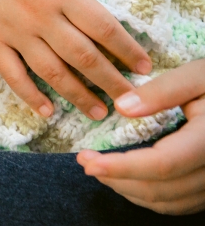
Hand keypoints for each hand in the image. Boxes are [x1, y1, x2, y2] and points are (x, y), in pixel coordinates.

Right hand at [0, 0, 151, 119]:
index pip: (104, 28)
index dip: (128, 50)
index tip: (145, 67)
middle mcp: (40, 15)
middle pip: (84, 56)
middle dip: (111, 82)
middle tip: (130, 100)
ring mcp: (14, 31)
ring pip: (52, 72)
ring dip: (78, 95)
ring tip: (98, 112)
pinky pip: (13, 74)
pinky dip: (30, 95)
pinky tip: (47, 110)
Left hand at [77, 60, 204, 214]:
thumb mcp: (198, 75)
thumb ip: (164, 90)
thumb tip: (121, 107)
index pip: (162, 164)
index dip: (122, 167)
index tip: (87, 160)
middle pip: (160, 188)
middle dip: (116, 178)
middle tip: (84, 160)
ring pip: (166, 201)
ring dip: (127, 189)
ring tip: (100, 168)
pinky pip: (177, 203)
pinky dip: (146, 195)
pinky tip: (126, 178)